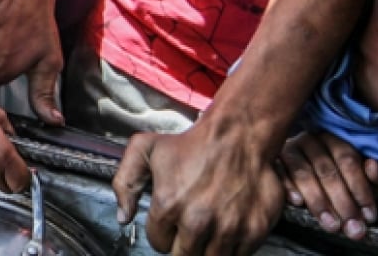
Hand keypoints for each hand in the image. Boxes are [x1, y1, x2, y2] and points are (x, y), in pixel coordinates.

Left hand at [112, 122, 285, 255]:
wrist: (239, 134)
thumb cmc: (195, 143)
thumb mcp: (146, 149)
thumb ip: (125, 182)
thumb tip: (123, 216)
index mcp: (169, 205)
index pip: (158, 243)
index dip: (162, 234)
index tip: (170, 224)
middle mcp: (198, 221)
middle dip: (183, 244)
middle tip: (189, 228)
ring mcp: (228, 228)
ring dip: (207, 248)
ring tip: (208, 229)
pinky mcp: (254, 231)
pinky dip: (232, 248)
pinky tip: (227, 229)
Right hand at [277, 130, 377, 238]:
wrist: (318, 180)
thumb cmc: (347, 179)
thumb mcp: (369, 179)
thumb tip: (373, 167)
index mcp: (335, 139)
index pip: (347, 160)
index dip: (360, 189)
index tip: (369, 215)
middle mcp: (311, 140)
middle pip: (326, 170)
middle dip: (341, 202)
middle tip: (351, 226)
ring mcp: (290, 149)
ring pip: (303, 174)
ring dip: (318, 201)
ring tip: (331, 224)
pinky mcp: (274, 162)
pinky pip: (279, 174)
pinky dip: (288, 187)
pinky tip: (298, 202)